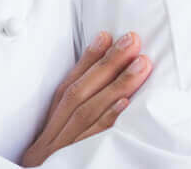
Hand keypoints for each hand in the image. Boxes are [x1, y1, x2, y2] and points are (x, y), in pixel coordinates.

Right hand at [20, 31, 151, 166]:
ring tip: (141, 64)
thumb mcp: (55, 148)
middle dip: (106, 64)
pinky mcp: (80, 164)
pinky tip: (125, 104)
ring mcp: (67, 152)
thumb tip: (98, 84)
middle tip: (133, 41)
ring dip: (116, 85)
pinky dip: (109, 121)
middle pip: (80, 94)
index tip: (106, 35)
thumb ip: (71, 121)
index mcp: (49, 130)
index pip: (68, 87)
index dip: (86, 60)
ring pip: (89, 112)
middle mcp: (54, 137)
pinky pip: (94, 141)